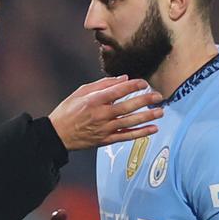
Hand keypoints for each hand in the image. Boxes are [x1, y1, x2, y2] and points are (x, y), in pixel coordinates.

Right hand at [48, 76, 162, 150]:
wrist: (57, 135)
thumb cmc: (68, 110)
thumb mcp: (81, 92)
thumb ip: (102, 84)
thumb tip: (123, 79)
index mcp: (94, 101)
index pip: (118, 91)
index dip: (133, 86)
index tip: (144, 82)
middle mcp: (101, 115)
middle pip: (128, 107)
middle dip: (145, 100)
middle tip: (158, 96)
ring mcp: (104, 129)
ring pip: (130, 122)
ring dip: (147, 117)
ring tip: (160, 112)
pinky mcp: (106, 140)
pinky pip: (127, 137)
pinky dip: (141, 133)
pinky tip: (153, 129)